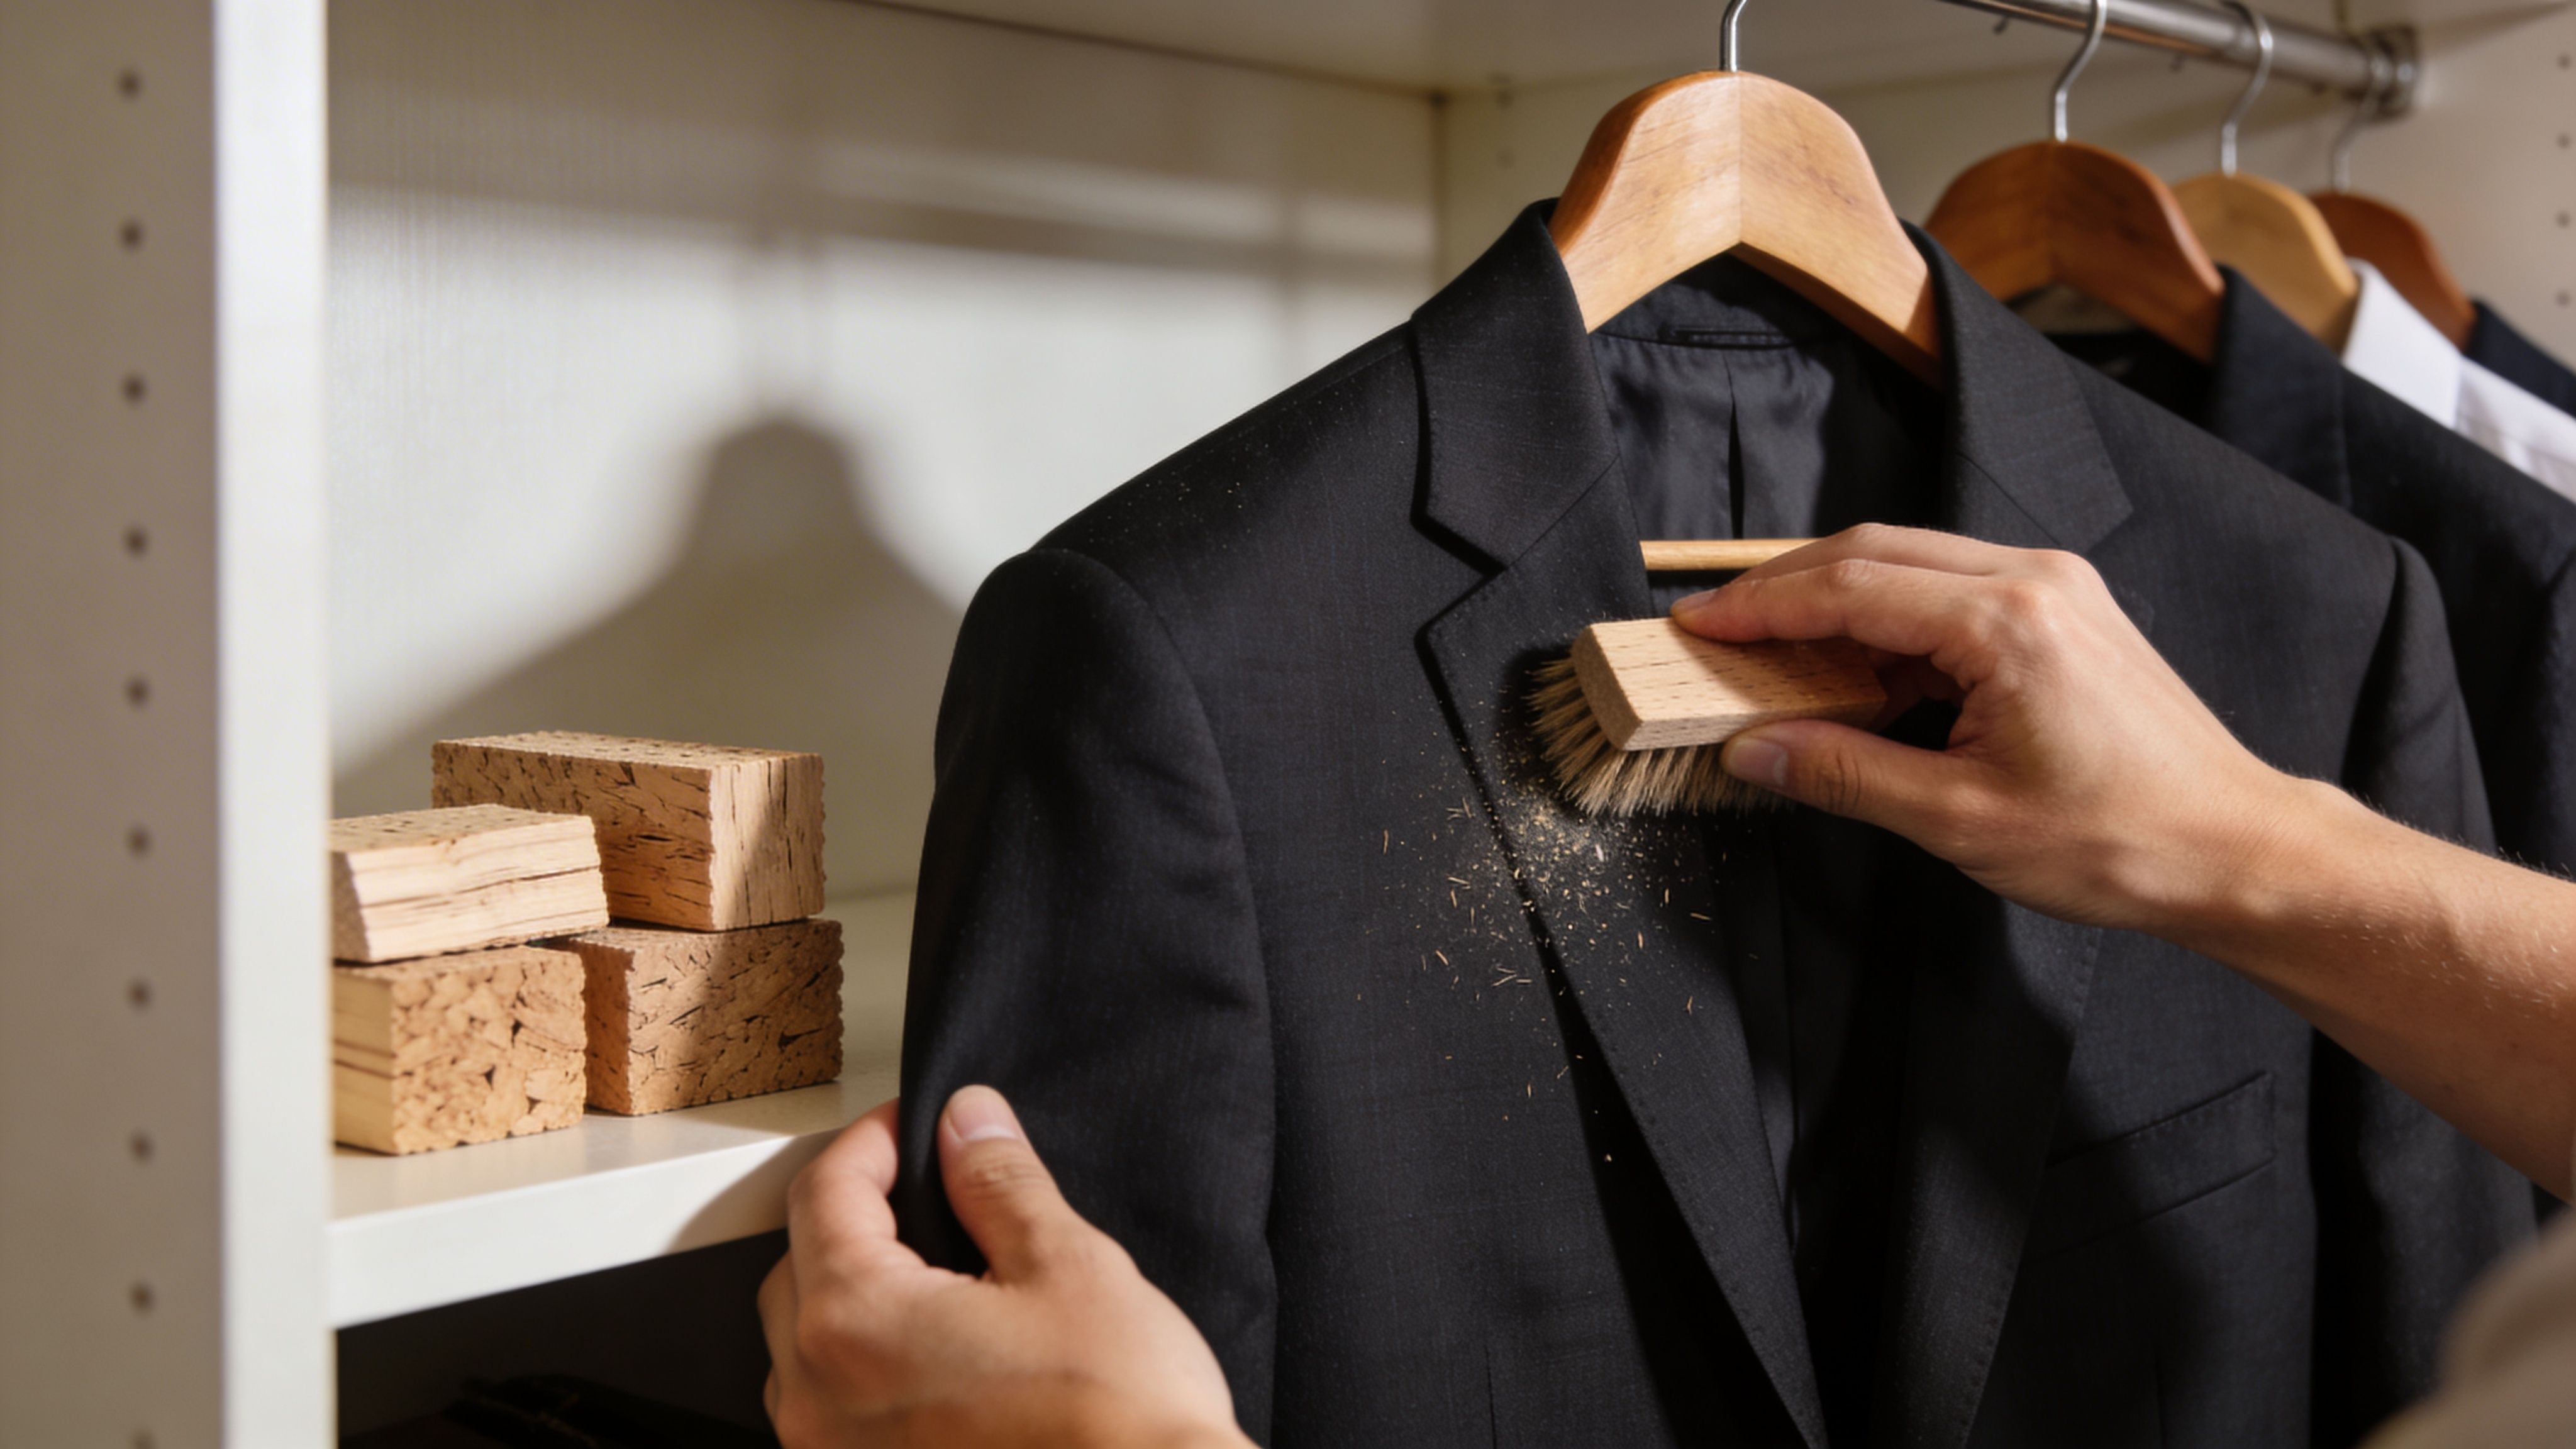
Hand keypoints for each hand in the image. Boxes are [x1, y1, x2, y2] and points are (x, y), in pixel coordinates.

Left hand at [759, 1087, 1247, 1448]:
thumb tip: (967, 1124)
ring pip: (808, 1349)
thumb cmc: (1118, 1421)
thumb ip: (999, 1183)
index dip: (872, 1140)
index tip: (912, 1127)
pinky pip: (837, 1413)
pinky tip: (939, 1356)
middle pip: (798, 1269)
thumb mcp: (1067, 1267)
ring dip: (853, 1298)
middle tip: (924, 1189)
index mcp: (854, 1325)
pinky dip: (868, 1368)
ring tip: (935, 1276)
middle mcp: (821, 1401)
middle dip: (854, 1217)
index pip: (823, 1194)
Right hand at [1672, 524, 2323, 938]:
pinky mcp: (2064, 611)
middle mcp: (2034, 580)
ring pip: (1911, 562)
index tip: (1699, 624)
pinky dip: (1888, 617)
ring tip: (1771, 648)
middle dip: (1784, 586)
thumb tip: (1755, 751)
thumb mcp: (1959, 822)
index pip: (1849, 588)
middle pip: (1873, 551)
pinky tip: (1854, 667)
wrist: (2237, 849)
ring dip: (1834, 598)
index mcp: (2006, 622)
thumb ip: (1844, 774)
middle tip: (1717, 626)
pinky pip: (1952, 589)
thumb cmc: (2122, 840)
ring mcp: (2055, 589)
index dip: (1761, 605)